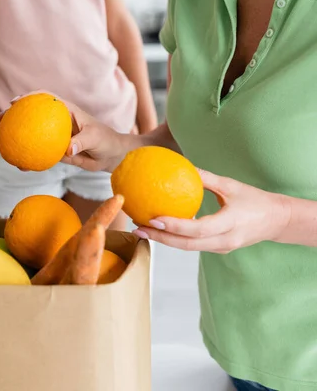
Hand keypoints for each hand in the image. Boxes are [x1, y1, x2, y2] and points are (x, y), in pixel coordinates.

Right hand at [0, 90, 134, 172]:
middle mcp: (58, 121)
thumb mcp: (96, 138)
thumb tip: (68, 148)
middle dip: (13, 115)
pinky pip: (39, 153)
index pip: (45, 98)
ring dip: (16, 138)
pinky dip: (28, 158)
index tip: (14, 102)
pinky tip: (19, 165)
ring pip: (32, 135)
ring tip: (1, 145)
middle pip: (32, 115)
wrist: (111, 156)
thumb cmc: (106, 141)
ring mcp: (55, 136)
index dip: (28, 97)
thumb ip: (82, 141)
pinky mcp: (56, 150)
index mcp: (66, 110)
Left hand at [132, 169, 290, 253]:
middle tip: (137, 228)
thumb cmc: (254, 199)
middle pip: (187, 245)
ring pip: (187, 248)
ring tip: (142, 229)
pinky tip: (159, 229)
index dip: (174, 226)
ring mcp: (222, 248)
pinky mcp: (218, 249)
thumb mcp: (232, 185)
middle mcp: (225, 240)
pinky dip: (175, 239)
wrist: (277, 221)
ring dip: (164, 240)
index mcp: (230, 224)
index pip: (198, 229)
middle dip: (160, 238)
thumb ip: (206, 178)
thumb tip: (182, 165)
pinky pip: (193, 246)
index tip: (153, 219)